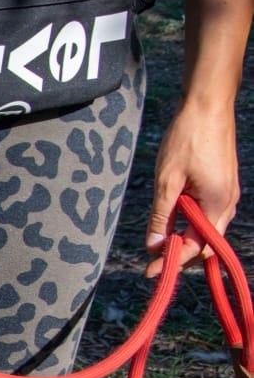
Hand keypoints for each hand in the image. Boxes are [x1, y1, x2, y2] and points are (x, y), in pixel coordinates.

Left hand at [143, 0, 250, 278]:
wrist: (207, 105)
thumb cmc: (187, 138)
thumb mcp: (167, 181)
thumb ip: (162, 216)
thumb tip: (155, 246)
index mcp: (217, 204)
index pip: (198, 247)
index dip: (174, 262)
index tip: (151, 273)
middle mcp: (227, 202)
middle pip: (204, 241)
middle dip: (179, 254)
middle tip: (152, 263)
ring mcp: (226, 192)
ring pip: (205, 227)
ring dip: (183, 238)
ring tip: (157, 246)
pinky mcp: (221, 184)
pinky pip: (206, 212)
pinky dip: (188, 222)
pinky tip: (170, 224)